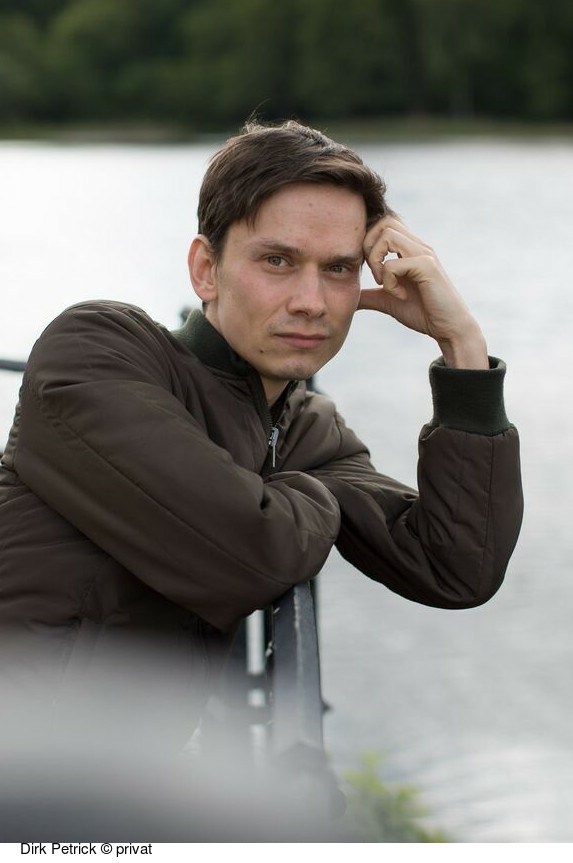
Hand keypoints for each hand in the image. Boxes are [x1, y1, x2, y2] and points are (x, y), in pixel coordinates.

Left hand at [359, 216, 488, 368]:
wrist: (448, 328)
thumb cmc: (423, 313)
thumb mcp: (387, 301)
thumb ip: (369, 295)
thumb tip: (347, 297)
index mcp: (409, 249)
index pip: (383, 224)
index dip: (368, 242)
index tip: (369, 271)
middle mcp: (417, 246)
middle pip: (384, 221)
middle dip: (368, 246)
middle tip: (373, 274)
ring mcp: (424, 254)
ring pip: (387, 235)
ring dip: (376, 260)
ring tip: (383, 283)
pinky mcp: (427, 267)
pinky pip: (394, 264)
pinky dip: (389, 282)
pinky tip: (400, 296)